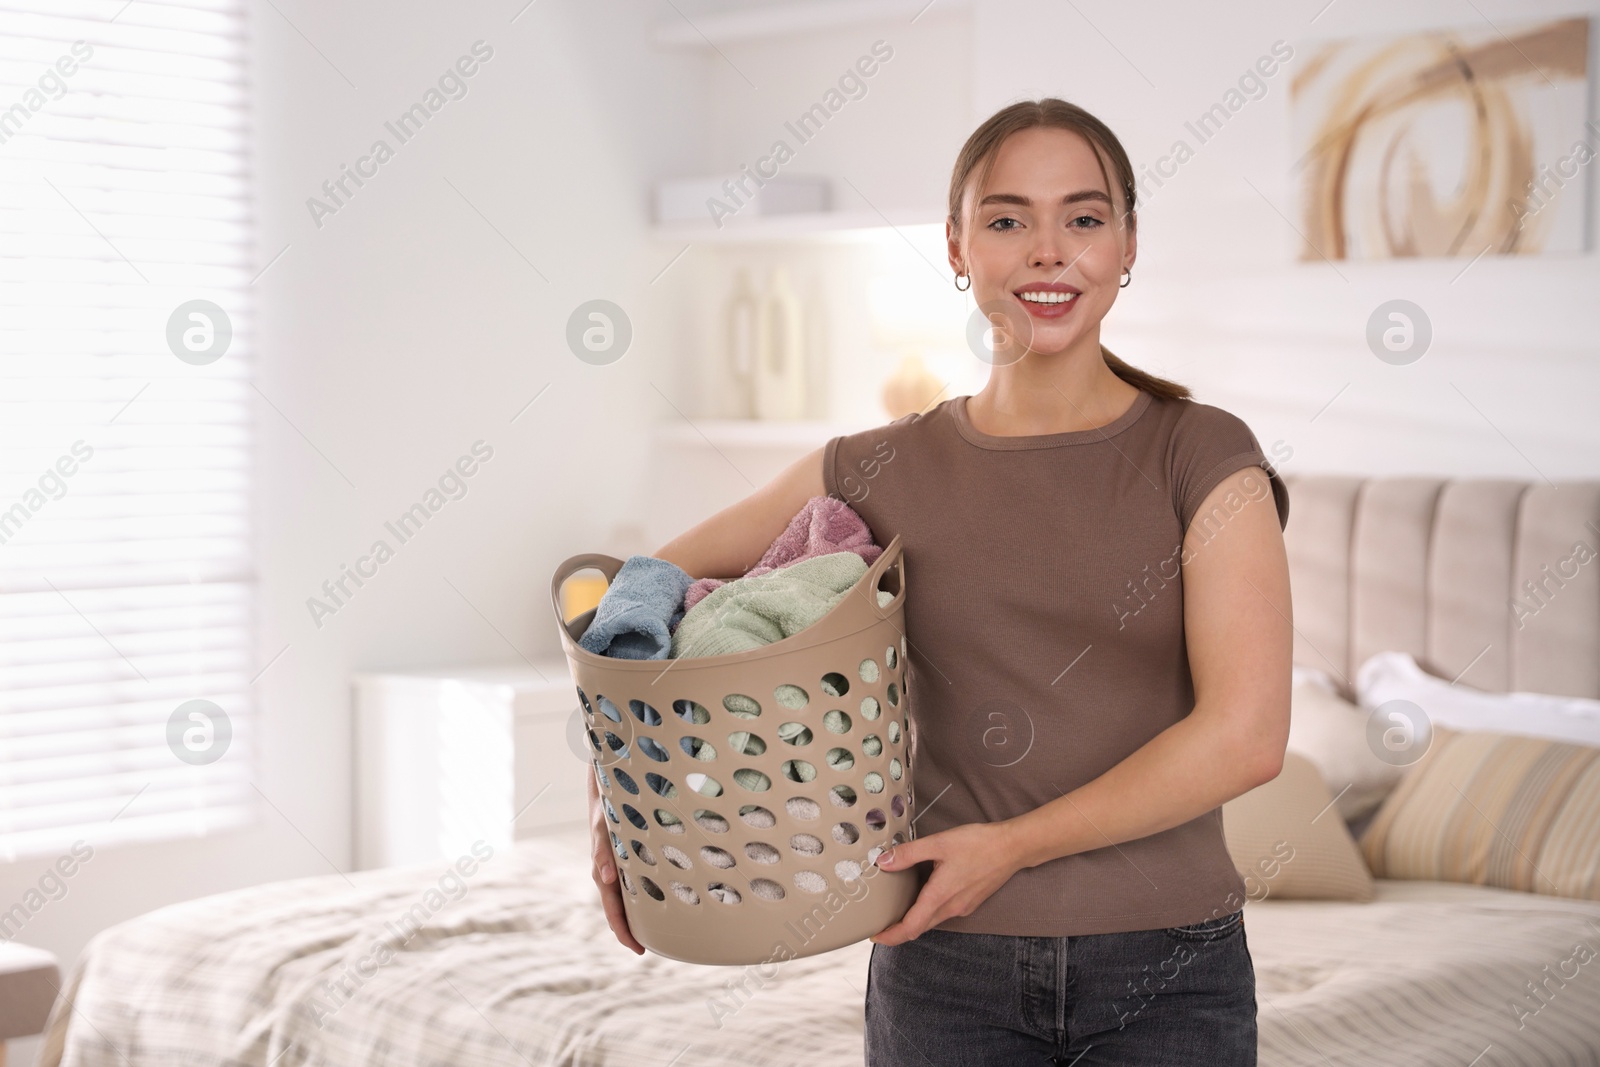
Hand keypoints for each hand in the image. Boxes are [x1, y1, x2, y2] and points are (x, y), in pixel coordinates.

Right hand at [588, 766, 645, 954]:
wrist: (606, 788)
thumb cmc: (604, 809)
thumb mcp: (602, 829)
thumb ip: (602, 852)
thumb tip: (605, 879)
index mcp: (603, 873)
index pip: (613, 912)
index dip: (624, 933)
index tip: (638, 950)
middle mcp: (610, 874)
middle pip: (620, 911)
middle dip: (631, 931)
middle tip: (648, 949)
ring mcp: (618, 868)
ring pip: (627, 899)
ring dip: (638, 916)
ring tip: (657, 931)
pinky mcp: (627, 858)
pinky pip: (634, 884)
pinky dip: (643, 897)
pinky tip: (659, 900)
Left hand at [867, 821, 1026, 945]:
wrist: (1012, 848)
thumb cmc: (978, 844)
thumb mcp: (939, 843)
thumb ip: (909, 854)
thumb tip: (883, 862)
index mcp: (940, 896)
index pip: (910, 928)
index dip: (890, 936)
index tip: (875, 935)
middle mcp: (951, 907)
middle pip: (919, 928)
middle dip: (899, 929)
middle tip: (881, 922)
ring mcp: (962, 907)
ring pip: (932, 921)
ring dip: (915, 920)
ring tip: (898, 908)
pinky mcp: (970, 902)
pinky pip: (944, 912)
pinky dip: (929, 910)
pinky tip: (925, 894)